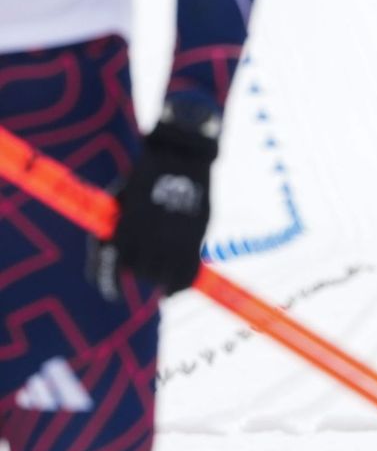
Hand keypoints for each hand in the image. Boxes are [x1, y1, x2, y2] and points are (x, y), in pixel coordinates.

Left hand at [98, 118, 217, 296]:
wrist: (180, 157)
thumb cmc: (145, 176)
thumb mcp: (121, 201)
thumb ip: (118, 230)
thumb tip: (115, 255)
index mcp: (123, 228)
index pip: (109, 268)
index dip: (109, 285)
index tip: (113, 293)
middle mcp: (146, 238)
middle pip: (138, 272)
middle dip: (139, 272)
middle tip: (145, 267)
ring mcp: (171, 240)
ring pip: (161, 276)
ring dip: (159, 277)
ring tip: (162, 274)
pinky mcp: (193, 239)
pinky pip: (186, 274)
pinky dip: (179, 286)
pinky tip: (174, 289)